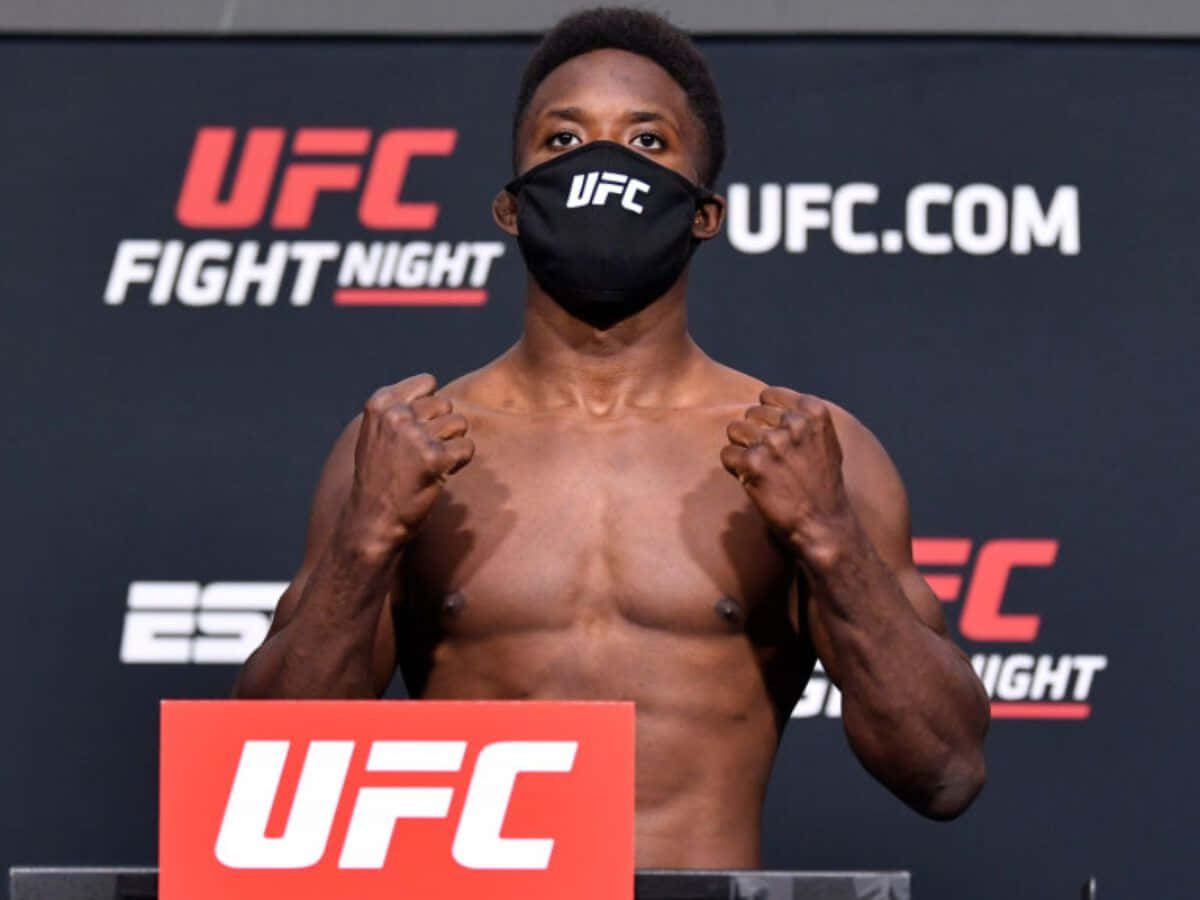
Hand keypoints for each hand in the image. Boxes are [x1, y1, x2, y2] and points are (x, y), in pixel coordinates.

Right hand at [343, 373, 473, 550]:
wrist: (372, 518)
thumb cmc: (380, 475)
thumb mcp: (377, 430)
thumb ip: (400, 406)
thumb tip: (433, 385)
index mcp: (380, 403)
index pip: (427, 382)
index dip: (430, 407)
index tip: (415, 429)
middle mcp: (396, 414)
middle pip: (446, 404)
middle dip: (442, 427)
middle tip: (423, 453)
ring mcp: (415, 436)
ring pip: (460, 424)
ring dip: (452, 444)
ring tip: (430, 463)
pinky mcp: (434, 458)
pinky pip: (467, 447)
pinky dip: (460, 462)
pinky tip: (441, 473)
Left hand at [720, 387, 854, 563]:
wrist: (822, 524)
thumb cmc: (822, 486)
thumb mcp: (825, 442)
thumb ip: (803, 419)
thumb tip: (770, 403)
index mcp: (813, 412)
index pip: (768, 396)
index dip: (767, 418)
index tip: (777, 438)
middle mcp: (794, 423)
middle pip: (750, 414)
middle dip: (754, 434)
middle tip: (770, 461)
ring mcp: (773, 442)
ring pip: (734, 430)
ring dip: (742, 449)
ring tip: (761, 469)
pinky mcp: (754, 463)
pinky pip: (727, 454)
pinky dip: (735, 469)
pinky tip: (753, 481)